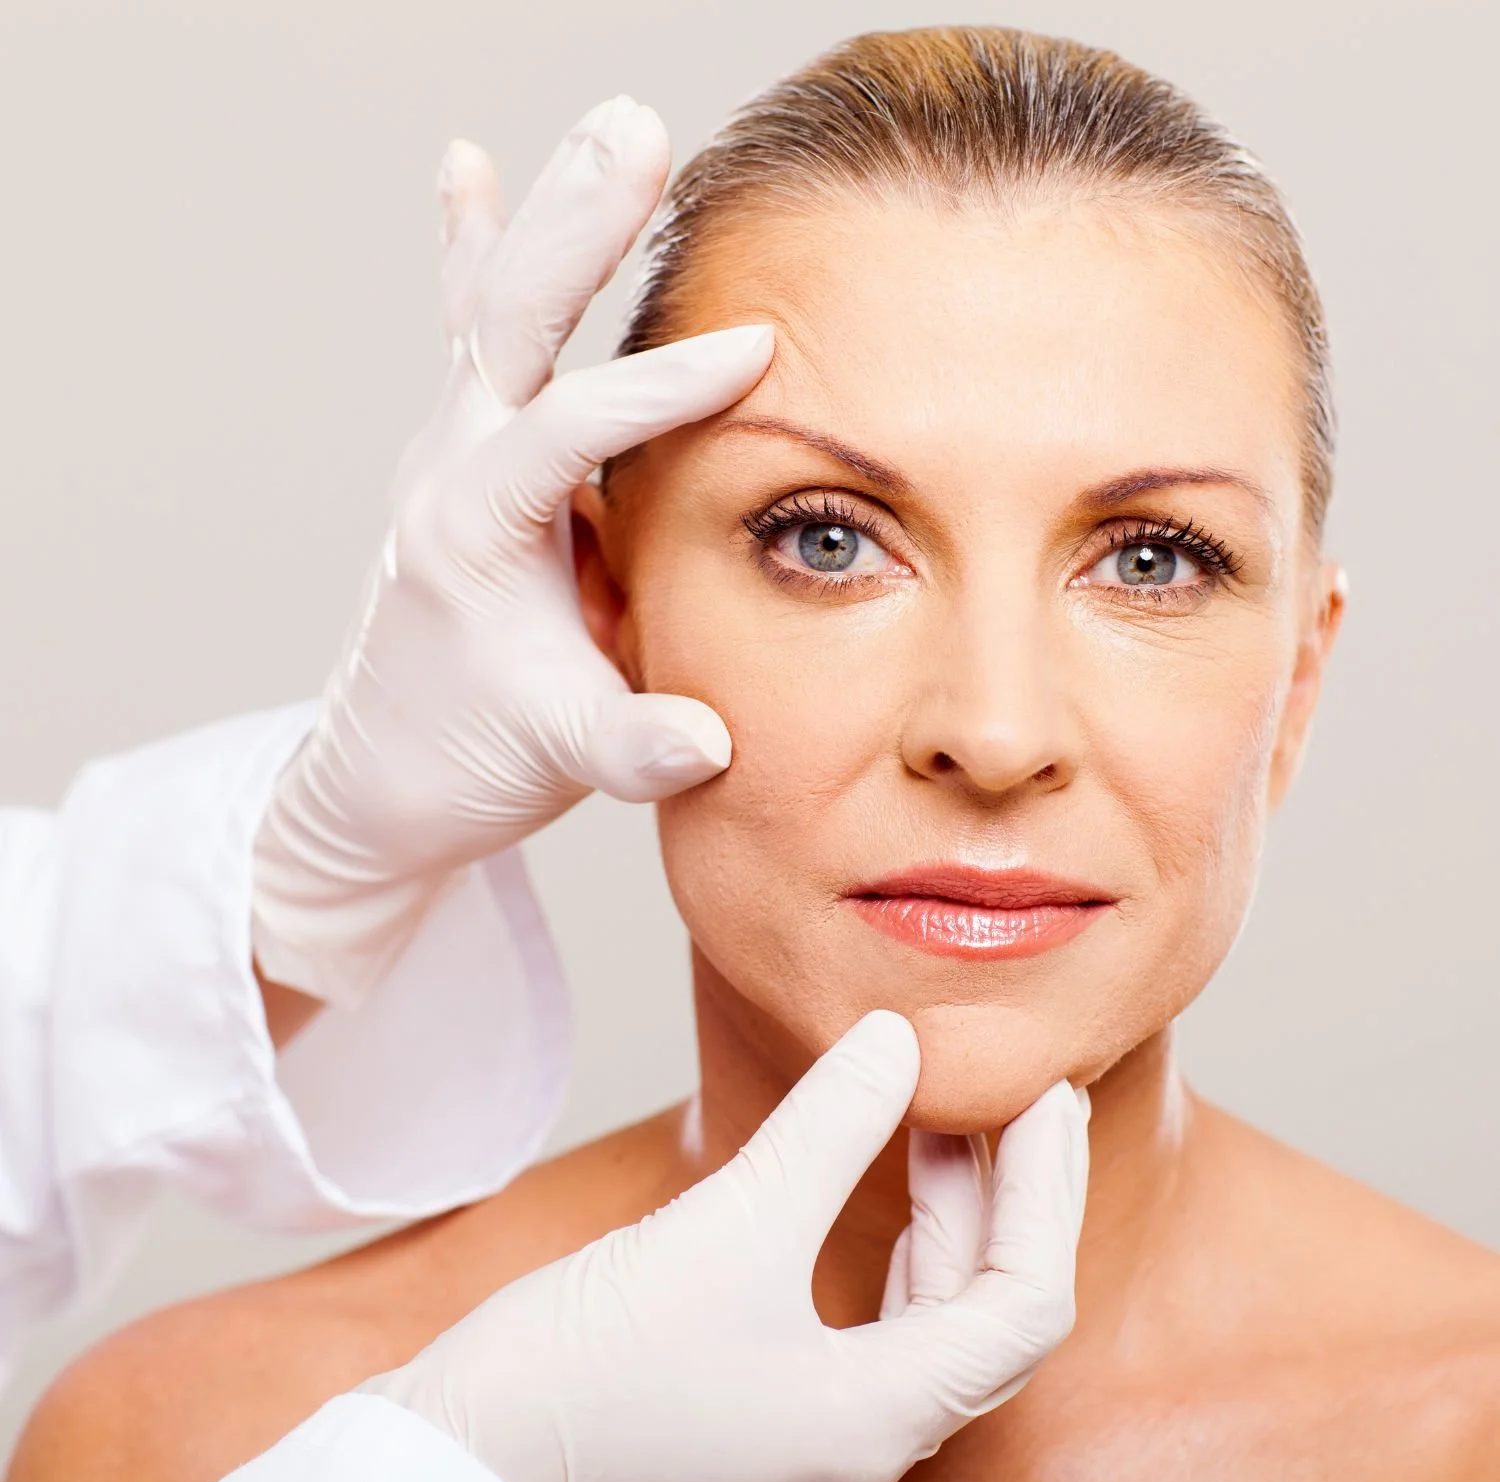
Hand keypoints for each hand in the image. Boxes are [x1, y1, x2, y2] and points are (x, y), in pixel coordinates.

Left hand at [251, 99, 773, 1007]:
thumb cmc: (469, 759)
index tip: (760, 351)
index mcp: (473, 530)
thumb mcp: (559, 759)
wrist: (387, 777)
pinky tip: (468, 166)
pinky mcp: (470, 456)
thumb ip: (632, 746)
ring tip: (614, 127)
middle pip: (511, 322)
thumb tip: (708, 740)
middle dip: (578, 229)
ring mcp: (455, 450)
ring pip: (497, 305)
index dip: (662, 389)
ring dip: (552, 216)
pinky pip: (473, 335)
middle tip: (637, 133)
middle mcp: (451, 467)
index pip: (570, 431)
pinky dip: (475, 249)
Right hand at [365, 1013, 1089, 1481]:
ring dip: (948, 1216)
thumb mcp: (725, 1230)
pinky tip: (866, 1179)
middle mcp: (861, 1444)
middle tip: (1021, 1094)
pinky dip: (886, 1243)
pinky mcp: (764, 1409)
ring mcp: (812, 1434)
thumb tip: (896, 1036)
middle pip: (987, 1314)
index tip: (1045, 1094)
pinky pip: (867, 1324)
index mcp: (876, 1422)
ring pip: (927, 1320)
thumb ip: (828, 1130)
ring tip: (939, 1115)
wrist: (453, 1465)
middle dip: (1013, 1197)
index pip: (1024, 1304)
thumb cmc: (582, 1376)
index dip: (1049, 1191)